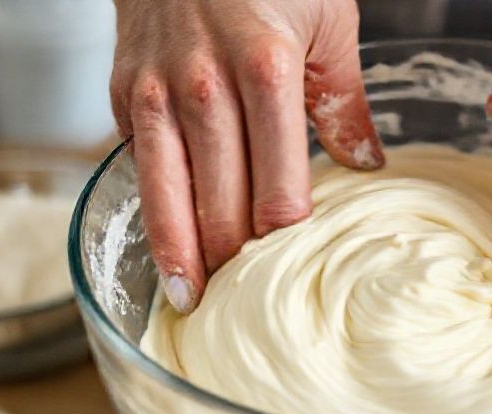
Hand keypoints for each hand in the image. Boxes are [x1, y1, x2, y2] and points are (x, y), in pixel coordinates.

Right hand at [111, 0, 383, 312]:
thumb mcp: (328, 20)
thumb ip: (344, 101)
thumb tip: (367, 165)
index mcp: (265, 72)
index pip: (277, 189)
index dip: (284, 244)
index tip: (292, 276)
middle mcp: (203, 88)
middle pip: (220, 204)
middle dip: (235, 263)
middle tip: (245, 307)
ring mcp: (155, 94)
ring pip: (167, 197)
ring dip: (180, 255)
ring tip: (188, 300)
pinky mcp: (123, 95)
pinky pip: (141, 167)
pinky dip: (153, 211)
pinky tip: (165, 247)